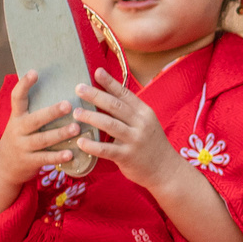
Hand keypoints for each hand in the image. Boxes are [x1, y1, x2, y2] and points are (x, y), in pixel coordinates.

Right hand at [0, 71, 83, 185]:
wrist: (3, 167)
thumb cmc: (21, 138)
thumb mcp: (21, 122)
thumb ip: (35, 110)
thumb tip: (57, 86)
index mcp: (17, 116)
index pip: (17, 97)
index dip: (24, 84)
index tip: (34, 72)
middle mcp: (18, 130)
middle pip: (35, 120)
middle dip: (52, 112)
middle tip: (68, 104)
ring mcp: (23, 146)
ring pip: (43, 139)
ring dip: (60, 134)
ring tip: (76, 128)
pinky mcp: (29, 162)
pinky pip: (45, 158)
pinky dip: (58, 157)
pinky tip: (70, 153)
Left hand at [73, 68, 187, 192]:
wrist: (165, 169)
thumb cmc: (151, 144)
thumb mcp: (146, 124)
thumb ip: (129, 112)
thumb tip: (106, 96)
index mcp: (144, 113)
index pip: (125, 94)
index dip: (110, 82)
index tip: (97, 72)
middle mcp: (140, 124)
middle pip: (115, 106)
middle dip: (96, 95)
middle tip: (79, 88)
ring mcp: (135, 140)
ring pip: (110, 125)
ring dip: (91, 117)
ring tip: (77, 113)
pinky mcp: (128, 156)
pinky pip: (107, 150)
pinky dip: (93, 145)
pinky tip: (81, 142)